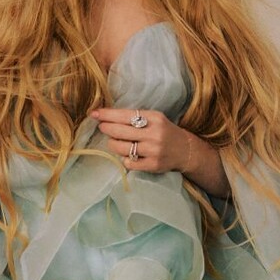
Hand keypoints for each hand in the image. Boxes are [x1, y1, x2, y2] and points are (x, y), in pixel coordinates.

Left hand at [89, 107, 230, 196]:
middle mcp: (154, 134)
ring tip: (115, 141)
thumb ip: (134, 117)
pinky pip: (128, 162)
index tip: (94, 114)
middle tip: (102, 127)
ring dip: (113, 144)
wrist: (185, 150)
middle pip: (120, 131)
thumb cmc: (163, 131)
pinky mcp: (153, 165)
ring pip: (121, 148)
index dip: (107, 115)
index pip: (125, 115)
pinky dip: (124, 158)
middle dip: (106, 128)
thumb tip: (106, 116)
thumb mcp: (154, 118)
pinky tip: (128, 154)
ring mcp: (154, 151)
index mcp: (154, 118)